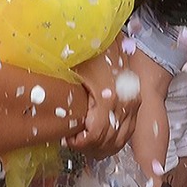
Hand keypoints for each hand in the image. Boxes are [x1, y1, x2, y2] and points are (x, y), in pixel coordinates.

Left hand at [66, 40, 136, 157]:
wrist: (112, 39)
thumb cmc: (89, 52)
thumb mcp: (71, 70)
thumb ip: (64, 94)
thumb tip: (50, 118)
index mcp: (109, 96)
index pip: (97, 134)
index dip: (81, 142)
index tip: (68, 138)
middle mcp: (126, 103)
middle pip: (109, 141)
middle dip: (89, 147)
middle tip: (73, 141)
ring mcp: (134, 105)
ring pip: (120, 140)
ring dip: (101, 147)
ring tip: (84, 143)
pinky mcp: (137, 105)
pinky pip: (128, 132)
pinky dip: (113, 140)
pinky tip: (99, 139)